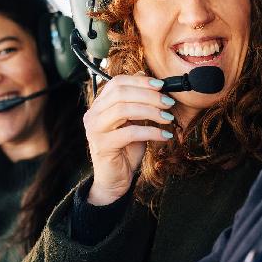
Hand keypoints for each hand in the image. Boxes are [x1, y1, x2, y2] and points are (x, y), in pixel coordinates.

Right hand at [83, 74, 174, 204]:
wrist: (114, 180)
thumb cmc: (125, 150)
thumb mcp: (134, 122)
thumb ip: (138, 102)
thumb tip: (151, 81)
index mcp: (99, 105)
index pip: (117, 83)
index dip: (140, 81)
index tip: (161, 85)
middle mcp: (93, 114)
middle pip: (121, 93)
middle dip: (148, 95)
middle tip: (168, 102)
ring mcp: (95, 129)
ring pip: (124, 109)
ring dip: (151, 111)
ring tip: (168, 118)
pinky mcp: (103, 145)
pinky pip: (130, 132)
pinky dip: (151, 132)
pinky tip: (165, 135)